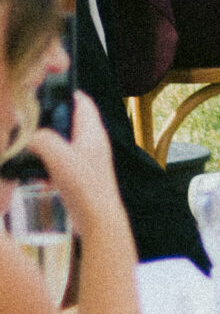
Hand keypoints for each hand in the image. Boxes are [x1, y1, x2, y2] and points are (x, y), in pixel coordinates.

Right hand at [25, 92, 122, 235]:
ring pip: (61, 143)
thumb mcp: (60, 158)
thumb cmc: (85, 187)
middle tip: (28, 125)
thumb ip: (43, 141)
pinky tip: (33, 176)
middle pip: (68, 121)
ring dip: (44, 146)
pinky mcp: (80, 176)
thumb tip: (29, 137)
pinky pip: (59, 164)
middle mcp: (92, 142)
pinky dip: (46, 166)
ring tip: (27, 151)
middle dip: (47, 122)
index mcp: (92, 131)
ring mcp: (87, 159)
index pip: (81, 100)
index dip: (63, 93)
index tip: (41, 94)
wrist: (98, 220)